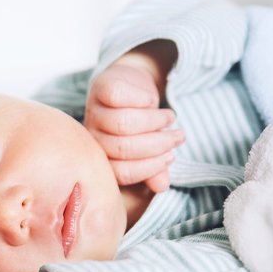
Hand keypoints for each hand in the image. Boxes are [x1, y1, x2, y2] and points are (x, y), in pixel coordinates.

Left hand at [85, 45, 183, 191]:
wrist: (130, 85)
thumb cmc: (140, 120)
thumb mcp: (149, 146)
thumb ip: (153, 168)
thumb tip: (162, 186)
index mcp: (103, 159)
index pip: (122, 172)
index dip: (149, 167)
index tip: (171, 157)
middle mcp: (94, 138)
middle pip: (123, 147)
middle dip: (157, 144)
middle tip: (178, 137)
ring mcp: (94, 112)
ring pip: (122, 123)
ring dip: (154, 121)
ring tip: (170, 119)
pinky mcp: (100, 88)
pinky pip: (118, 96)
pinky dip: (141, 99)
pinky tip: (151, 100)